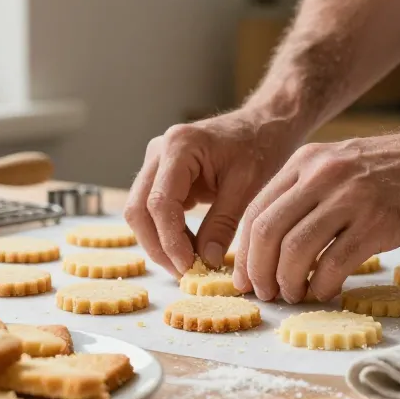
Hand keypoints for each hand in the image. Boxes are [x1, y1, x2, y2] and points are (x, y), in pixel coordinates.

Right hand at [125, 110, 301, 276]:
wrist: (262, 125)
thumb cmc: (260, 147)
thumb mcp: (248, 187)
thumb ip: (223, 224)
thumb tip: (206, 261)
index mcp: (179, 146)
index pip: (159, 202)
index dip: (170, 240)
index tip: (188, 266)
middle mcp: (158, 151)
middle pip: (138, 209)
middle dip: (158, 246)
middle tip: (185, 272)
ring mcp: (155, 163)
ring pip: (139, 213)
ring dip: (159, 243)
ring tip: (188, 264)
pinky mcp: (159, 176)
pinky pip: (151, 211)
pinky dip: (165, 233)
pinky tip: (189, 249)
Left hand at [232, 124, 399, 302]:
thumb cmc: (399, 170)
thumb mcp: (341, 166)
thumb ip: (308, 194)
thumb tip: (276, 242)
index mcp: (307, 162)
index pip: (256, 211)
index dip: (244, 252)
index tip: (246, 278)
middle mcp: (321, 175)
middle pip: (267, 232)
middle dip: (259, 271)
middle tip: (266, 294)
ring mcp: (350, 197)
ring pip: (295, 248)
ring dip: (288, 281)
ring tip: (294, 295)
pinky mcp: (378, 221)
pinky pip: (335, 261)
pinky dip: (322, 284)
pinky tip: (324, 292)